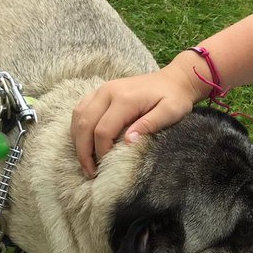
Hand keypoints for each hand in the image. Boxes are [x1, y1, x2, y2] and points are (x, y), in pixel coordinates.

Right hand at [70, 57, 201, 176]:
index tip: (106, 168)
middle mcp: (108, 92)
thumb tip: (128, 141)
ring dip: (78, 140)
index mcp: (124, 98)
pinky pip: (81, 110)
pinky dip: (79, 128)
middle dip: (84, 151)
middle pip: (85, 124)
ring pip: (78, 116)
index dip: (101, 152)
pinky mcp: (100, 92)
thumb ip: (149, 125)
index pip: (103, 130)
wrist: (173, 79)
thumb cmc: (174, 98)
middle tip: (90, 172)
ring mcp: (102, 90)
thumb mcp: (170, 112)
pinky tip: (84, 143)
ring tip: (85, 161)